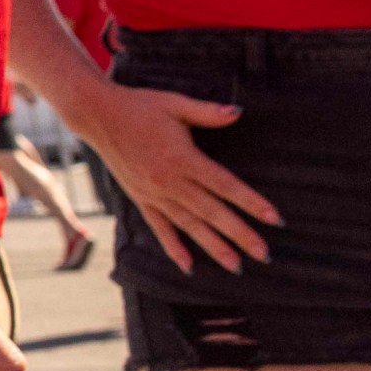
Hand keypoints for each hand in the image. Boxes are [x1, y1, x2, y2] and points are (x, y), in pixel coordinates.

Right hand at [75, 79, 278, 274]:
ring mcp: (153, 193)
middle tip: (264, 254)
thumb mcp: (175, 103)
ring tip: (236, 266)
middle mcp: (169, 181)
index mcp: (182, 157)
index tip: (274, 219)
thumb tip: (239, 112)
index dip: (251, 202)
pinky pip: (159, 227)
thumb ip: (208, 112)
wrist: (96, 114)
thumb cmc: (139, 106)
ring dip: (214, 247)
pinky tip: (188, 266)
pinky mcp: (140, 198)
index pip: (224, 185)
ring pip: (189, 225)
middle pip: (212, 212)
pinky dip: (174, 248)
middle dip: (240, 234)